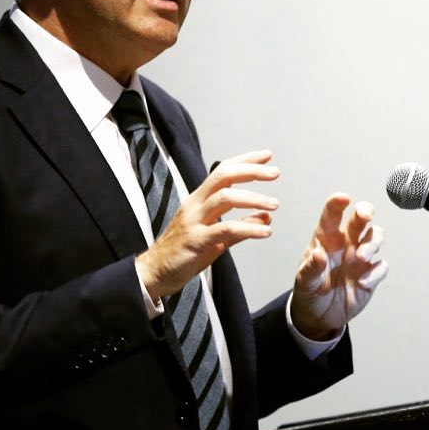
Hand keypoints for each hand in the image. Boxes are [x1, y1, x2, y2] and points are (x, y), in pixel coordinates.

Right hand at [136, 150, 278, 300]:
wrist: (154, 273)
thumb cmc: (183, 253)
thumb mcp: (215, 237)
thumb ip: (240, 227)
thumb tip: (266, 217)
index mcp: (198, 200)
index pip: (222, 171)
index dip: (245, 161)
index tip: (267, 156)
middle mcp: (195, 205)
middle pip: (223, 176)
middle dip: (250, 171)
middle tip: (274, 172)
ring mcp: (194, 222)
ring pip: (225, 198)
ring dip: (253, 199)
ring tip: (274, 204)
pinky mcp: (196, 241)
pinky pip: (225, 229)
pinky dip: (248, 228)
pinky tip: (265, 231)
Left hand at [291, 193, 387, 340]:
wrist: (319, 315)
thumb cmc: (309, 289)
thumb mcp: (304, 281)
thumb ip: (311, 268)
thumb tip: (319, 254)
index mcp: (326, 238)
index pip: (332, 215)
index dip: (337, 203)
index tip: (343, 198)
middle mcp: (346, 242)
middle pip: (360, 218)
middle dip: (365, 211)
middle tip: (364, 215)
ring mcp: (360, 257)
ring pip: (376, 236)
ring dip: (372, 243)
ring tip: (361, 257)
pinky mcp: (371, 274)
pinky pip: (381, 266)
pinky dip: (375, 273)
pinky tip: (362, 283)